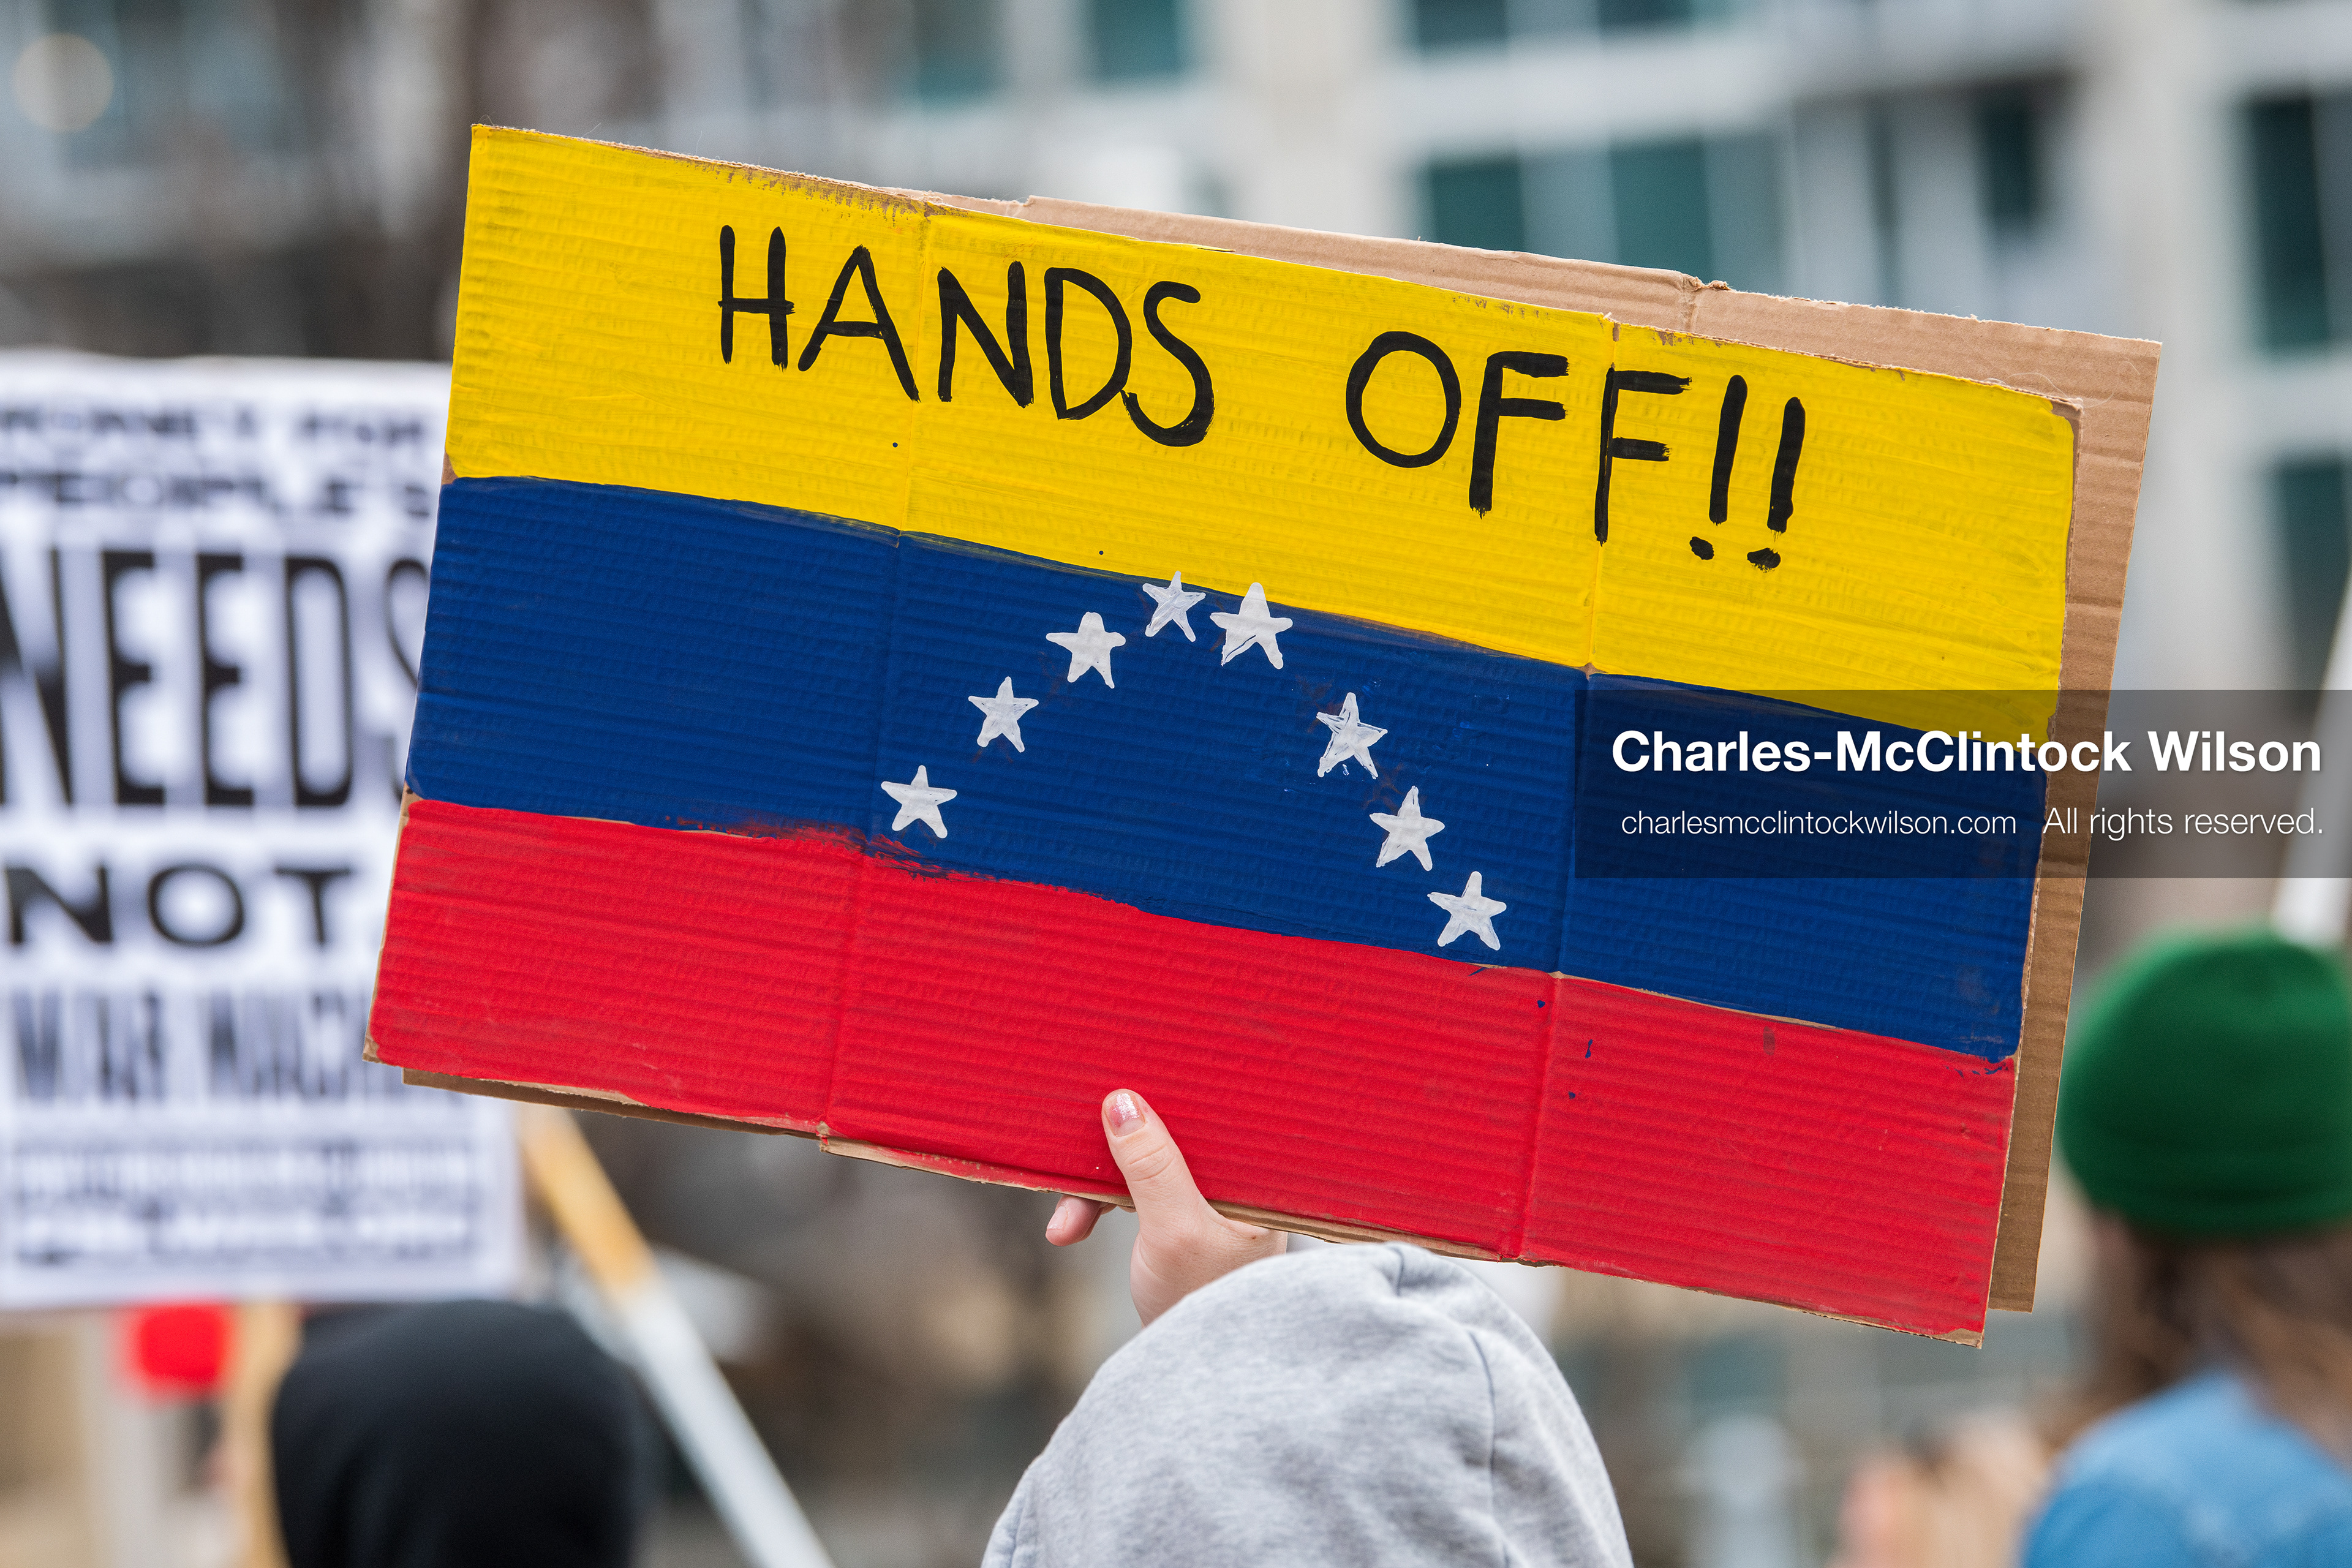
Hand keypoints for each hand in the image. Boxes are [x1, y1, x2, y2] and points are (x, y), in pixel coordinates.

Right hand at [1046, 1088, 1285, 1325]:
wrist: (1196, 1374)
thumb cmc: (1204, 1302)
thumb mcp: (1174, 1230)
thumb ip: (1152, 1166)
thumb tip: (1122, 1101)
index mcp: (1254, 1171)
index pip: (1210, 1108)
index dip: (1165, 1091)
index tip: (1115, 1080)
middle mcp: (1234, 1176)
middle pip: (1167, 1131)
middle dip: (1113, 1145)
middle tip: (1071, 1146)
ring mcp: (1204, 1197)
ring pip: (1140, 1162)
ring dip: (1095, 1187)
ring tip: (1065, 1223)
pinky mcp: (1177, 1217)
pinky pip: (1130, 1192)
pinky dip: (1097, 1208)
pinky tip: (1067, 1231)